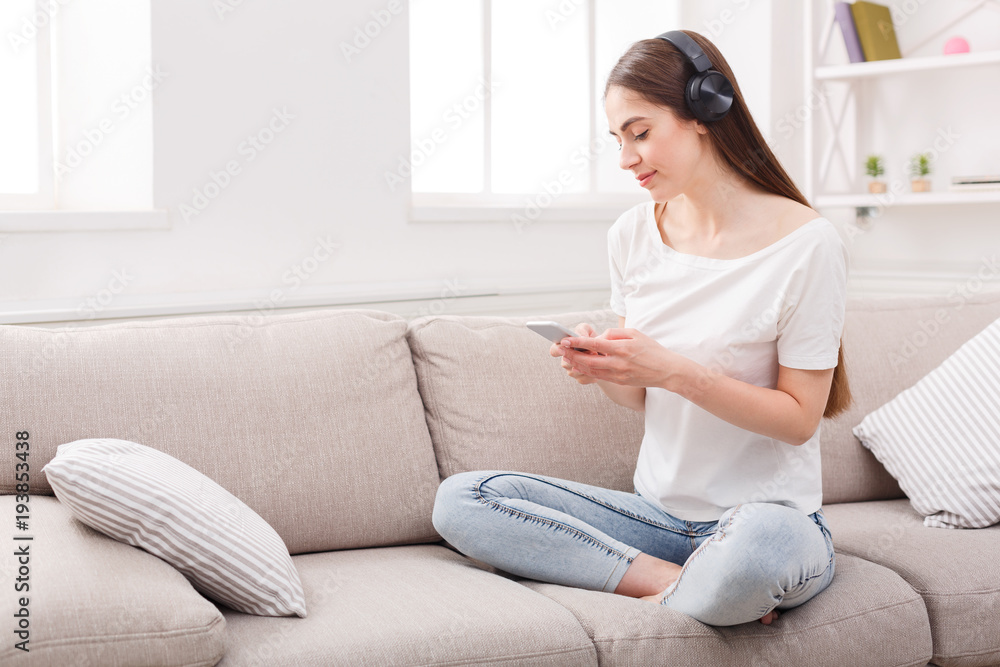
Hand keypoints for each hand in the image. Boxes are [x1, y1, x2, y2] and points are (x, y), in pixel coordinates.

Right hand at [549, 323, 602, 384]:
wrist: (605, 353)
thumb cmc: (592, 338)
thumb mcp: (587, 331)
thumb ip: (582, 330)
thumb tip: (581, 337)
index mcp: (563, 348)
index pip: (554, 350)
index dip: (557, 349)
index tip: (564, 344)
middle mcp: (565, 360)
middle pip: (566, 362)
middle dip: (578, 357)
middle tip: (592, 351)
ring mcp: (572, 371)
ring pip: (575, 372)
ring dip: (586, 366)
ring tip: (598, 358)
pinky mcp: (581, 379)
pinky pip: (584, 378)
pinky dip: (593, 373)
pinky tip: (600, 367)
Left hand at [558, 327, 689, 388]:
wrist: (667, 371)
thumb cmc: (652, 349)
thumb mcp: (635, 334)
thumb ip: (615, 333)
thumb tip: (599, 336)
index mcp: (622, 348)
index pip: (594, 344)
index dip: (577, 342)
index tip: (565, 339)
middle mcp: (618, 362)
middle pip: (588, 360)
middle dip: (572, 355)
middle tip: (560, 349)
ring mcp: (618, 374)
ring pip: (591, 370)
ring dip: (577, 364)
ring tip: (566, 358)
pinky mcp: (620, 381)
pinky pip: (599, 376)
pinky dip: (588, 371)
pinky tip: (580, 366)